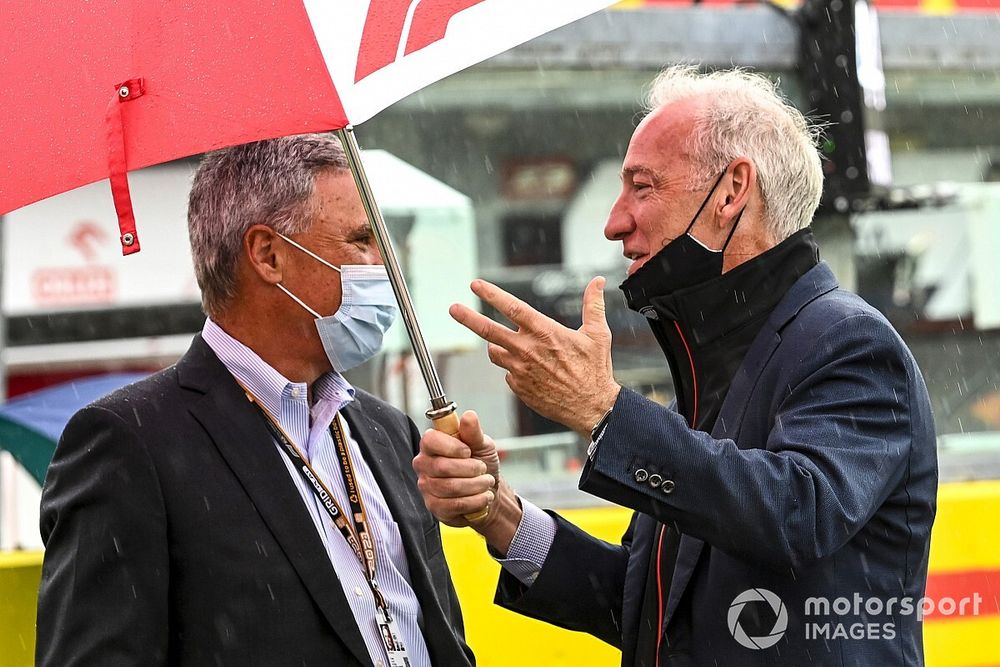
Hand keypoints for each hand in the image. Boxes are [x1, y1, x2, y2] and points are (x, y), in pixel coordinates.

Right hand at [414, 411, 521, 551]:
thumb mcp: (482, 444)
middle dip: (471, 469)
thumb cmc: (480, 463)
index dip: (452, 447)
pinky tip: (482, 497)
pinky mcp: (433, 506)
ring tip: (486, 482)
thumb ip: (474, 431)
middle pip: (442, 467)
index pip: (430, 440)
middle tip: (483, 469)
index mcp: (432, 444)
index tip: (469, 451)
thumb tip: (469, 416)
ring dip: (476, 486)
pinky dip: (475, 501)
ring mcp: (426, 487)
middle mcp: (424, 464)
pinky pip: (453, 505)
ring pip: (450, 487)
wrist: (487, 490)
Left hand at [450, 277, 620, 435]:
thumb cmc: (595, 371)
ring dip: (499, 346)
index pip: (512, 308)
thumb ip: (593, 305)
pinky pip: (507, 372)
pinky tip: (534, 372)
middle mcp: (527, 350)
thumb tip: (598, 282)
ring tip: (518, 348)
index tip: (475, 285)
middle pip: (488, 331)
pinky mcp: (518, 387)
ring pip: (496, 352)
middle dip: (468, 318)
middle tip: (452, 309)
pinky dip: (514, 368)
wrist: (591, 408)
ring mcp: (519, 370)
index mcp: (544, 332)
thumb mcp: (597, 334)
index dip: (491, 295)